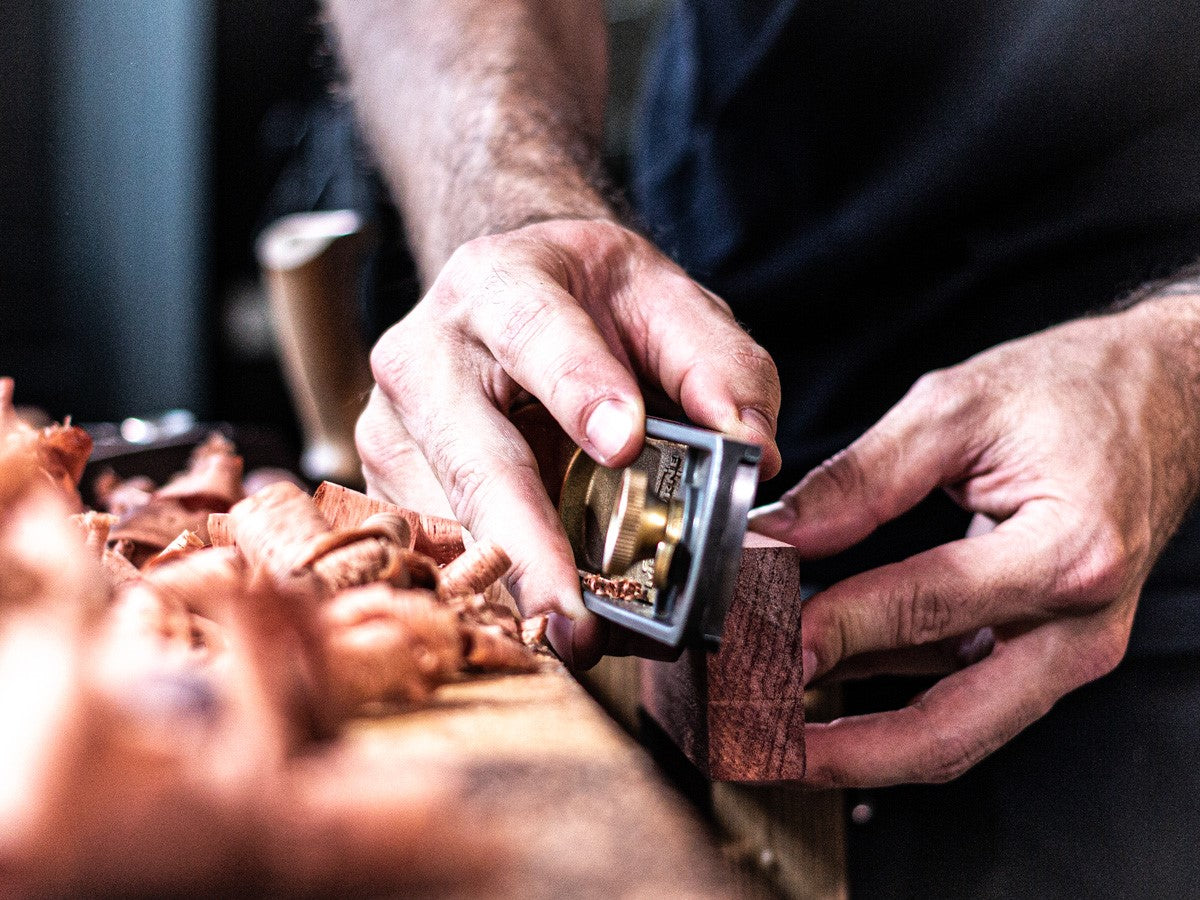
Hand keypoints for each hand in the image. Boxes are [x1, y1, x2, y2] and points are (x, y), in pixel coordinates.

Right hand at [360, 218, 780, 667]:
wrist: (517, 299)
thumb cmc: (593, 304)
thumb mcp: (668, 303)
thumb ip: (718, 364)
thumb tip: (753, 452)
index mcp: (499, 284)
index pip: (535, 331)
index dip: (577, 385)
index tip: (624, 441)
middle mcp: (427, 355)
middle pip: (475, 457)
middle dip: (528, 542)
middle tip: (578, 616)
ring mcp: (397, 429)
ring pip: (449, 522)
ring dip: (511, 588)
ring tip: (575, 641)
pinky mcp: (391, 486)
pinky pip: (436, 552)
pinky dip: (491, 594)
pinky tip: (539, 627)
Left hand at [751, 296, 1199, 786]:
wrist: (1170, 394)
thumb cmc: (1076, 391)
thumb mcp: (956, 408)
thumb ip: (861, 479)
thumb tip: (779, 533)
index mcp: (1067, 551)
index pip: (925, 607)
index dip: (832, 630)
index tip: (759, 642)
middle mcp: (1081, 623)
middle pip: (953, 728)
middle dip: (847, 753)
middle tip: (764, 749)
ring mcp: (1073, 647)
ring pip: (959, 731)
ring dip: (865, 744)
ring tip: (779, 735)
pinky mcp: (1052, 648)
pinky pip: (965, 694)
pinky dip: (893, 698)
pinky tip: (827, 682)